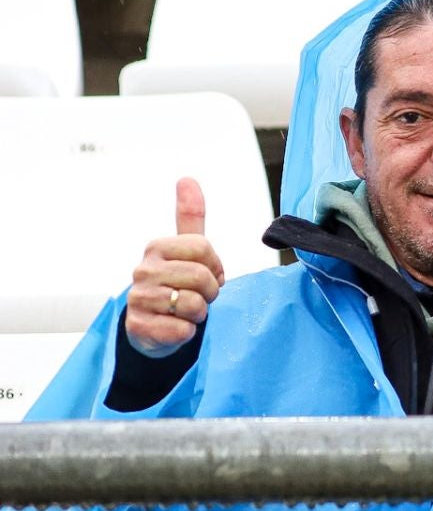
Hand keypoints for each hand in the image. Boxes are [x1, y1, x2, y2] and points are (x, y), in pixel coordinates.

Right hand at [125, 178, 225, 355]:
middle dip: (211, 291)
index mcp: (156, 247)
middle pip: (202, 277)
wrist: (155, 325)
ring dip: (199, 312)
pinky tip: (175, 326)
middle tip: (199, 296)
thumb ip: (190, 216)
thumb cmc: (177, 282)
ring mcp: (138, 299)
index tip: (208, 273)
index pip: (204, 248)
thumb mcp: (186, 249)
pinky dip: (187, 331)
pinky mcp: (139, 327)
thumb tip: (187, 178)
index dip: (216, 265)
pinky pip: (182, 330)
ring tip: (185, 311)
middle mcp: (142, 270)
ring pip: (194, 304)